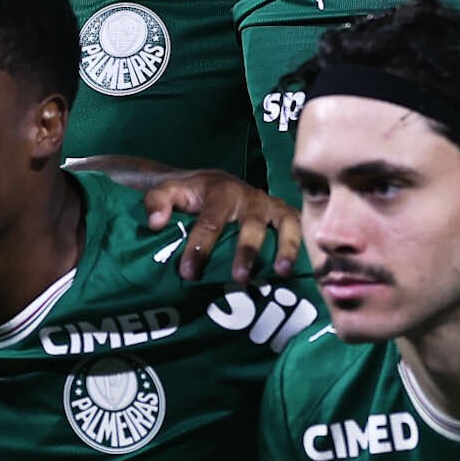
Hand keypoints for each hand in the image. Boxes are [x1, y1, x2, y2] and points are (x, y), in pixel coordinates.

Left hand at [135, 168, 300, 280]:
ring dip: (285, 248)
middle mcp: (250, 197)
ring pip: (284, 225)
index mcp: (221, 192)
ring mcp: (271, 207)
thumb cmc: (192, 194)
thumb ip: (157, 202)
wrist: (214, 182)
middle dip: (246, 251)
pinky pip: (300, 229)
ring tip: (282, 273)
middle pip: (251, 226)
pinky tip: (302, 269)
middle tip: (239, 278)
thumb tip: (156, 223)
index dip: (200, 247)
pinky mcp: (287, 215)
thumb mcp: (170, 192)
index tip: (189, 273)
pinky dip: (303, 247)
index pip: (210, 222)